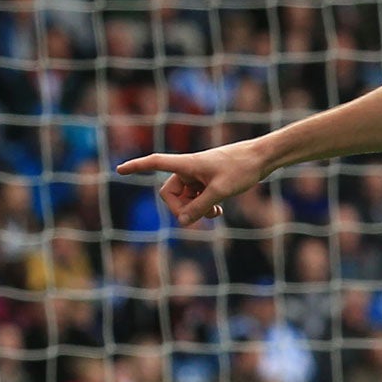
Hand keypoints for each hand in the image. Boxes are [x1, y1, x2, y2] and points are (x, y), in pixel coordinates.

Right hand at [115, 138, 269, 227]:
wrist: (261, 158)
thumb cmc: (241, 169)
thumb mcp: (220, 192)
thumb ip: (200, 208)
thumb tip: (183, 223)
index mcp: (187, 164)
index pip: (155, 162)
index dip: (137, 166)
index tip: (119, 169)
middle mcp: (188, 168)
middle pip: (170, 194)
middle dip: (181, 208)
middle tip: (200, 216)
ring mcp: (198, 175)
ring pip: (184, 199)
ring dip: (195, 209)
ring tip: (215, 212)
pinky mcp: (207, 181)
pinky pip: (196, 198)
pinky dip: (203, 206)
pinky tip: (217, 211)